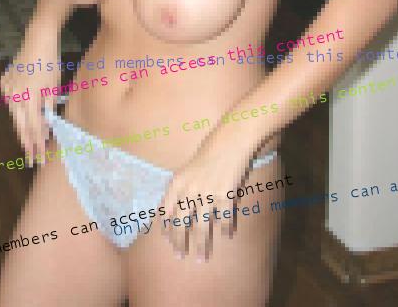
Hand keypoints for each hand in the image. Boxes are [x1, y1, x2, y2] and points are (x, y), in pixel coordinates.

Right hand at [0, 35, 58, 165]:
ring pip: (16, 115)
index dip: (38, 145)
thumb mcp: (53, 87)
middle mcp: (14, 97)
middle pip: (21, 126)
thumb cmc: (50, 63)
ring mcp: (6, 90)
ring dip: (23, 127)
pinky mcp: (3, 83)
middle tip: (32, 161)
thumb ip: (47, 108)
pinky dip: (18, 106)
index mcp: (29, 99)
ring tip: (29, 143)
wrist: (38, 40)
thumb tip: (45, 127)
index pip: (34, 128)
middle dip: (28, 144)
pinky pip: (11, 100)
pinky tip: (23, 112)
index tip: (41, 159)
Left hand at [162, 127, 258, 260]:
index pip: (167, 211)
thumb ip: (181, 189)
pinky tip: (227, 235)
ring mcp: (208, 193)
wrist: (231, 139)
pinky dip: (226, 228)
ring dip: (201, 244)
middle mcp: (190, 189)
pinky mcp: (225, 194)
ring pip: (202, 227)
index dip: (166, 228)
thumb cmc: (209, 152)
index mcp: (177, 182)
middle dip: (180, 242)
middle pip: (182, 223)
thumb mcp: (188, 169)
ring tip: (202, 258)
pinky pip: (224, 218)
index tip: (167, 241)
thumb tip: (176, 213)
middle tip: (180, 256)